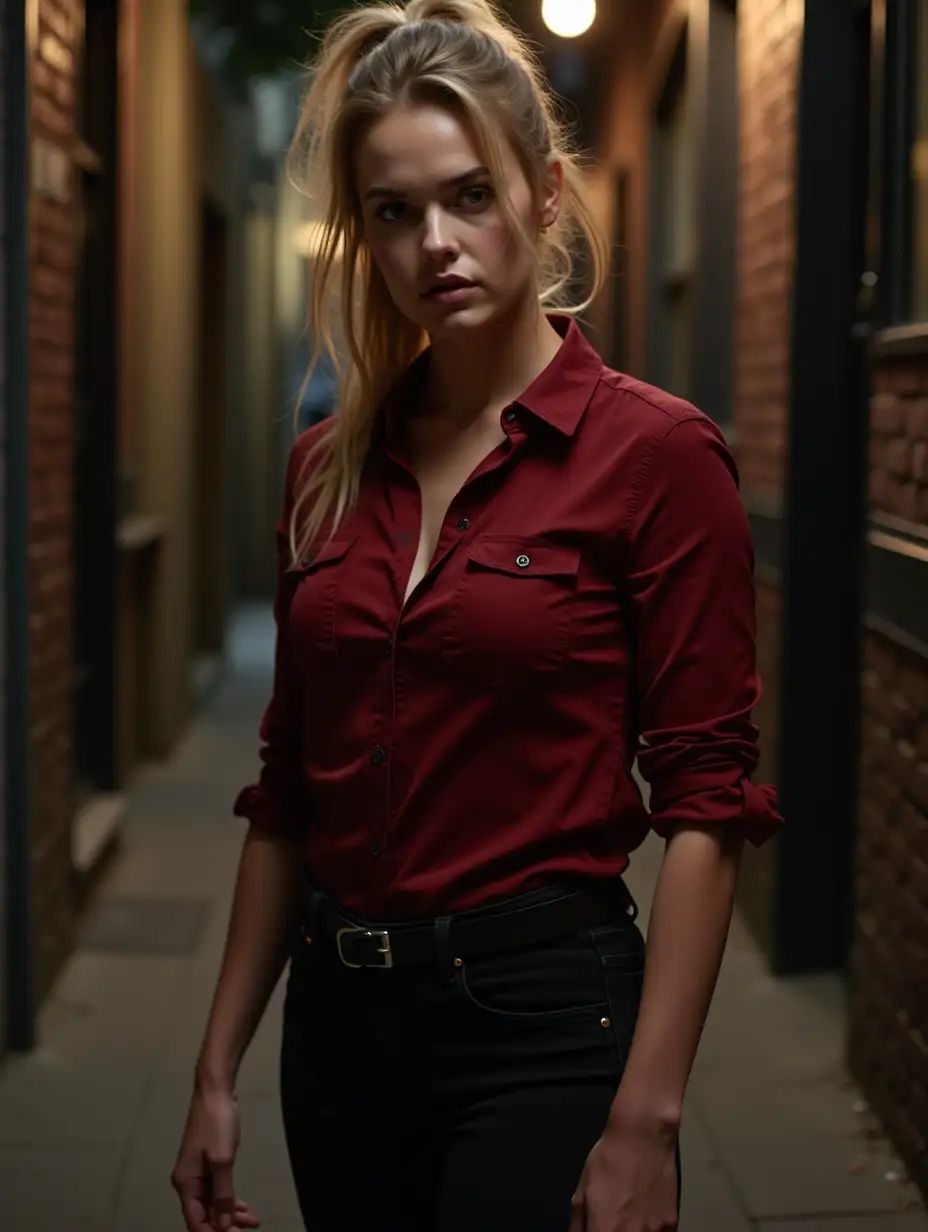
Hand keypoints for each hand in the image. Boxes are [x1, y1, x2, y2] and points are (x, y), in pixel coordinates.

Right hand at [171, 1079, 260, 1231]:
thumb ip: (223, 1194)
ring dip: (231, 1214)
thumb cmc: (217, 1124)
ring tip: (253, 1222)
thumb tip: (223, 1224)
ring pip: (214, 1203)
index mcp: (186, 1183)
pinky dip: (230, 1199)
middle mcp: (189, 1182)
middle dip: (225, 1225)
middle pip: (205, 1214)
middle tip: (249, 1230)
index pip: (195, 1221)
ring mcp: (199, 1173)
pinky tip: (244, 1208)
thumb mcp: (222, 1160)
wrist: (216, 1092)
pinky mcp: (210, 1164)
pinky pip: (218, 1190)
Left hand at [569, 1108, 678, 1231]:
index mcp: (603, 1231)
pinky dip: (651, 1231)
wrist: (642, 1137)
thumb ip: (578, 1224)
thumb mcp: (582, 1191)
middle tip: (612, 1221)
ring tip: (628, 1218)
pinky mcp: (672, 1225)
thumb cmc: (608, 1160)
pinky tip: (644, 1218)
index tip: (597, 1228)